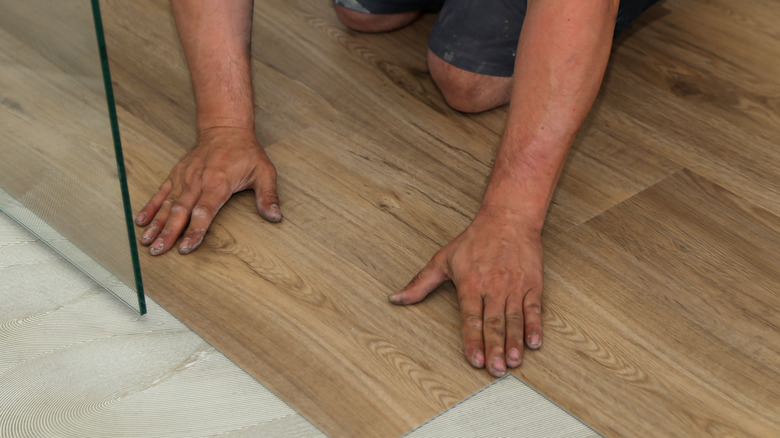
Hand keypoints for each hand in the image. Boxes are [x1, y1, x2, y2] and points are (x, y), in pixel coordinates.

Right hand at [135, 126, 280, 255]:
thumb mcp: (265, 172)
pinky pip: (161, 192)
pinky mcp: (176, 174)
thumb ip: (268, 196)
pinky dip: (150, 207)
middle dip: (169, 233)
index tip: (186, 247)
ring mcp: (185, 178)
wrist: (226, 128)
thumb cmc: (247, 152)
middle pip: (181, 211)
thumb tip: (276, 217)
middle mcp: (198, 181)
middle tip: (158, 251)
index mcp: (219, 182)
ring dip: (157, 224)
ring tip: (146, 242)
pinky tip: (141, 222)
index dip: (195, 230)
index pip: (204, 211)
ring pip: (168, 204)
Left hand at [389, 210, 542, 376]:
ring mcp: (514, 287)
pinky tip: (534, 343)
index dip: (473, 340)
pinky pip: (534, 309)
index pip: (470, 318)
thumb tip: (395, 298)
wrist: (508, 218)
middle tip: (496, 370)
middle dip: (495, 349)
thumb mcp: (442, 259)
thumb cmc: (474, 239)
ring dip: (514, 342)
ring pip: (514, 319)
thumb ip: (420, 283)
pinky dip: (534, 326)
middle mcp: (493, 288)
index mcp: (470, 284)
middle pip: (493, 323)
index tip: (475, 359)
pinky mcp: (532, 284)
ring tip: (514, 361)